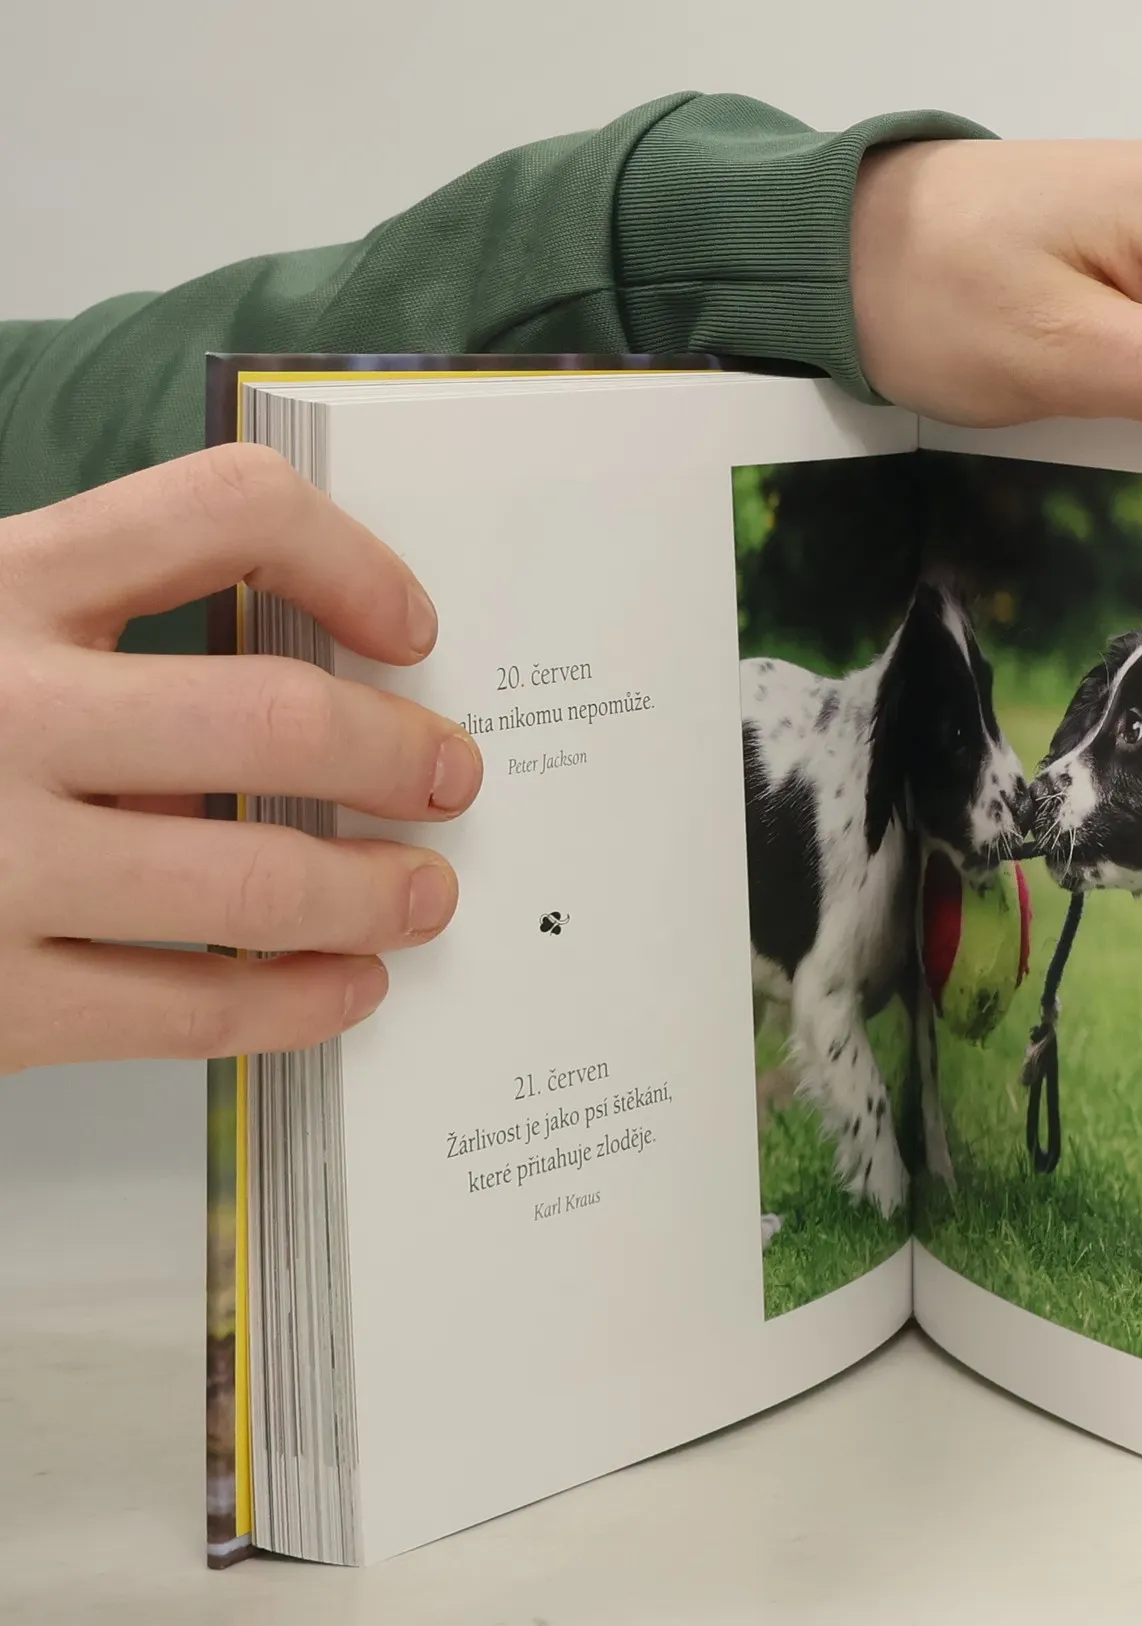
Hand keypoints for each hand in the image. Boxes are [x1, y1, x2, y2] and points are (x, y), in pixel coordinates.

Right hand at [0, 445, 482, 1076]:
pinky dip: (299, 1002)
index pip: (224, 511)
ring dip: (375, 890)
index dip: (351, 560)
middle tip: (451, 776)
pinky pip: (192, 1008)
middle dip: (398, 752)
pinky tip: (347, 989)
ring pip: (255, 878)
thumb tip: (305, 719)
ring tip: (424, 894)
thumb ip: (100, 648)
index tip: (411, 629)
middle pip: (274, 716)